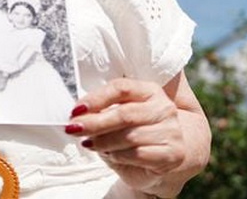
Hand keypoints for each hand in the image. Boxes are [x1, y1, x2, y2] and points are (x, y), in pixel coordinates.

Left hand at [65, 78, 185, 194]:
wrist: (161, 159)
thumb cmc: (134, 134)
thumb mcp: (118, 117)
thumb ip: (102, 112)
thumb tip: (78, 115)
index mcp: (150, 91)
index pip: (121, 88)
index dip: (96, 98)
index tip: (76, 110)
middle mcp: (164, 108)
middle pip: (125, 113)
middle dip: (95, 123)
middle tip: (74, 129)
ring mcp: (171, 131)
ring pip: (130, 136)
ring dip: (104, 142)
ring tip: (91, 144)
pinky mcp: (172, 154)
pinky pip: (138, 154)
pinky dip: (118, 155)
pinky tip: (110, 155)